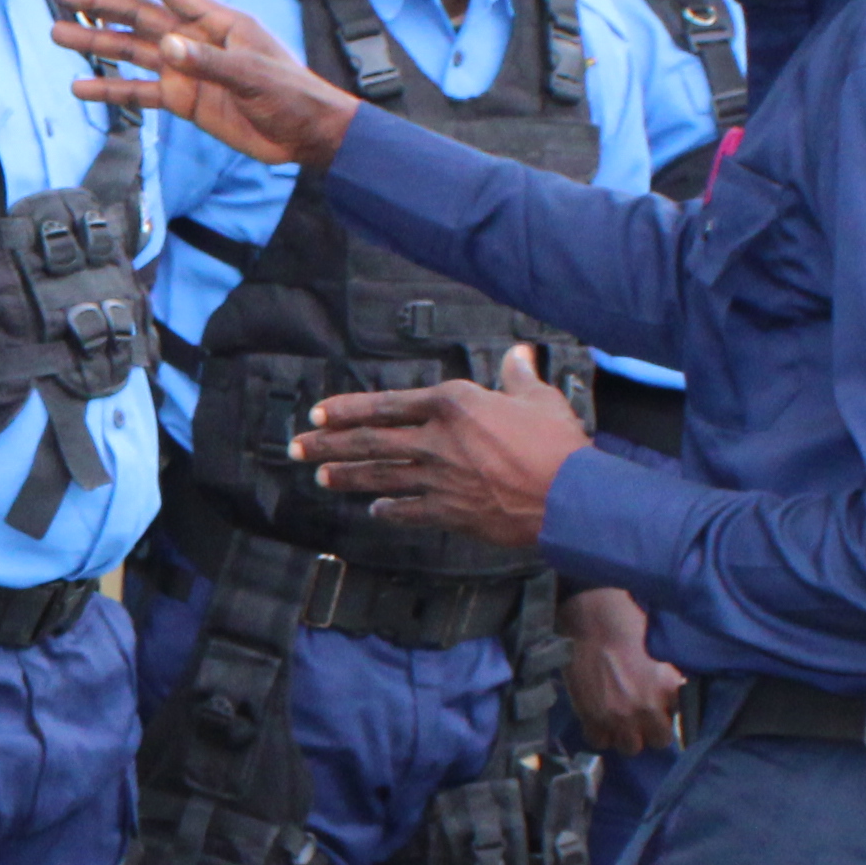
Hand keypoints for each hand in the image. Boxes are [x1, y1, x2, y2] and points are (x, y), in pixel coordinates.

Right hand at [58, 0, 349, 168]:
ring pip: (132, 53)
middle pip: (140, 18)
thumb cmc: (291, 93)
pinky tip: (83, 89)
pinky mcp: (183, 101)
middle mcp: (195, 41)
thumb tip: (168, 48)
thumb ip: (208, 62)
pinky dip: (111, 91)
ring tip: (61, 35)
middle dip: (102, 5)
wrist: (304, 134)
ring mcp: (186, 71)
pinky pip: (140, 93)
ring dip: (97, 44)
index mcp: (219, 23)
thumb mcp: (253, 75)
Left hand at [301, 347, 586, 553]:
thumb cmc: (557, 443)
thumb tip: (519, 352)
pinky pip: (406, 511)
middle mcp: (435, 440)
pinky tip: (373, 510)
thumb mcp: (538, 397)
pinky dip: (387, 510)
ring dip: (344, 476)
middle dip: (326, 444)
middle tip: (296, 447)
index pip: (385, 404)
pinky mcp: (447, 512)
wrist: (569, 496)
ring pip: (378, 476)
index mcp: (451, 404)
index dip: (347, 409)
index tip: (320, 413)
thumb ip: (518, 374)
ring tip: (319, 475)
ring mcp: (437, 479)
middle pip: (368, 441)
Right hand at [559, 587, 685, 756]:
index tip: (662, 709)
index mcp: (670, 689)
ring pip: (630, 747)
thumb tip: (673, 700)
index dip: (669, 715)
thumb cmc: (629, 628)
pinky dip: (599, 732)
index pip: (682, 722)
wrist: (592, 622)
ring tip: (620, 719)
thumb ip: (670, 682)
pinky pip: (599, 741)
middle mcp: (647, 708)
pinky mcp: (592, 717)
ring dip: (626, 735)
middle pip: (658, 741)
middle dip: (651, 730)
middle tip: (641, 716)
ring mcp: (619, 716)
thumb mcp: (663, 654)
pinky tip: (599, 717)